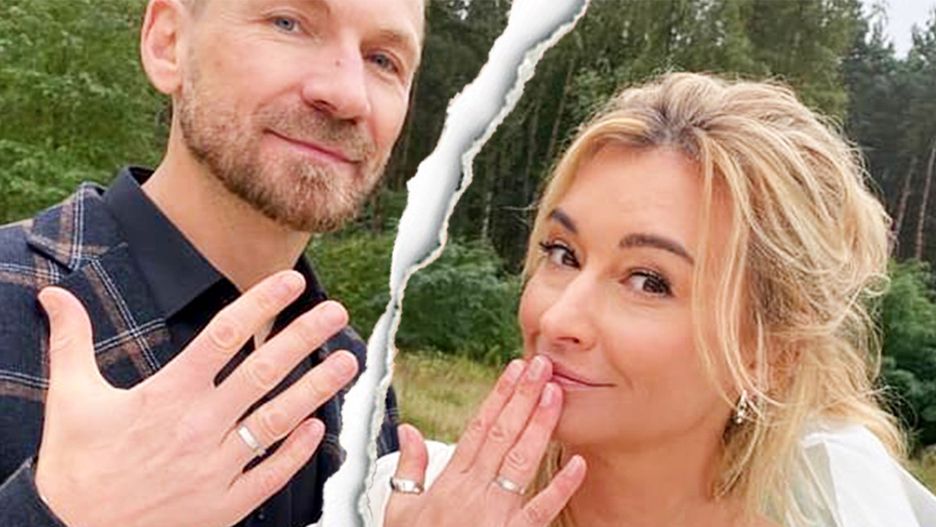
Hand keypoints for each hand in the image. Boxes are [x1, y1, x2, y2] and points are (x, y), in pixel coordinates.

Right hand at [33, 270, 358, 526]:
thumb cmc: (76, 465)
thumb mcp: (70, 398)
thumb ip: (72, 343)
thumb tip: (55, 298)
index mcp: (167, 395)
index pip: (224, 337)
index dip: (261, 305)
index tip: (291, 283)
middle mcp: (198, 426)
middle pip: (263, 372)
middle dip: (304, 338)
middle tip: (336, 313)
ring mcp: (215, 468)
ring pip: (277, 420)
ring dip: (317, 389)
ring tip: (347, 364)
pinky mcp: (223, 506)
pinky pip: (270, 474)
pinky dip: (296, 451)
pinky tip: (319, 429)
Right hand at [385, 356, 585, 526]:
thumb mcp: (399, 511)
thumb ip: (409, 469)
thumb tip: (408, 431)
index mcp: (450, 481)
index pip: (479, 426)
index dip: (499, 394)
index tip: (515, 368)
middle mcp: (474, 491)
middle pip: (503, 434)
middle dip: (524, 397)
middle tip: (543, 365)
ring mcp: (495, 514)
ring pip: (521, 462)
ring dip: (541, 426)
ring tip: (557, 393)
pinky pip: (540, 510)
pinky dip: (561, 487)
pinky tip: (579, 463)